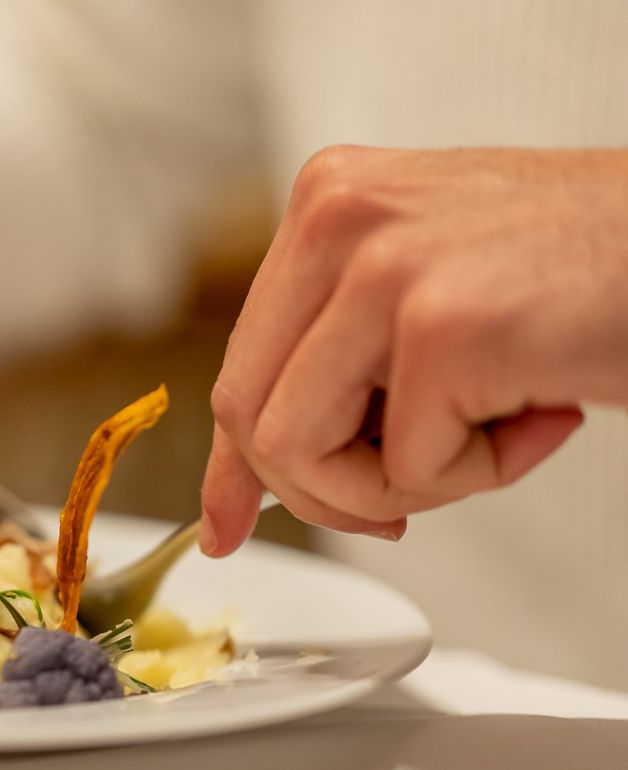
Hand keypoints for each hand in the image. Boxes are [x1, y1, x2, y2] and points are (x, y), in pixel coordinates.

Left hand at [200, 145, 627, 555]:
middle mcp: (338, 219)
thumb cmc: (585, 276)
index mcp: (327, 203)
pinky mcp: (442, 326)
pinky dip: (482, 475)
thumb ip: (335, 371)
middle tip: (404, 500)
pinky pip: (409, 470)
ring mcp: (384, 268)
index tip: (224, 527)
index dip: (234, 467)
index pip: (239, 368)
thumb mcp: (426, 300)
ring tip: (491, 434)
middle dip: (327, 490)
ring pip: (302, 455)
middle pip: (254, 420)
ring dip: (403, 485)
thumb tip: (246, 492)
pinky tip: (546, 412)